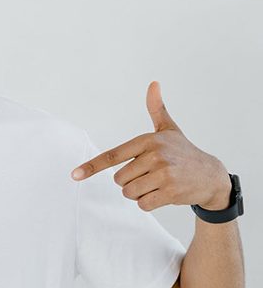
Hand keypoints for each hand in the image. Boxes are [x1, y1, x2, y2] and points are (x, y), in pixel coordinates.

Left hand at [70, 81, 231, 211]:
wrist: (212, 176)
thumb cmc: (184, 152)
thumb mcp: (169, 129)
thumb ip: (157, 109)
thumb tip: (153, 83)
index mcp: (148, 140)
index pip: (113, 155)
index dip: (91, 166)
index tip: (75, 175)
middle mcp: (155, 155)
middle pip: (119, 179)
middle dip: (129, 182)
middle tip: (150, 175)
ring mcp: (164, 174)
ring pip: (129, 193)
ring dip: (138, 193)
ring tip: (157, 184)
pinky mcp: (171, 192)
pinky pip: (143, 204)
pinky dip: (148, 203)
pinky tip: (163, 194)